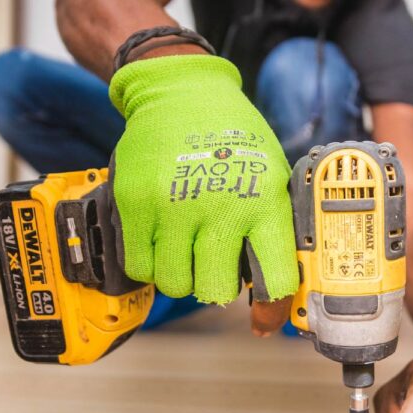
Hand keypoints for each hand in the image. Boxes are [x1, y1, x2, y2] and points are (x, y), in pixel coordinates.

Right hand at [109, 55, 298, 333]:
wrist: (181, 92)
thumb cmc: (234, 141)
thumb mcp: (272, 178)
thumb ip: (274, 232)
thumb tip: (278, 297)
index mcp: (264, 202)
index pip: (274, 279)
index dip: (271, 308)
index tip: (263, 319)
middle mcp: (221, 207)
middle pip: (216, 291)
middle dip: (215, 286)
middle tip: (213, 264)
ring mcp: (174, 206)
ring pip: (175, 284)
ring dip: (181, 275)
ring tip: (186, 246)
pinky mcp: (135, 204)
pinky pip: (139, 267)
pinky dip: (150, 263)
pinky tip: (161, 239)